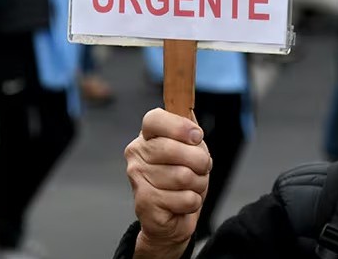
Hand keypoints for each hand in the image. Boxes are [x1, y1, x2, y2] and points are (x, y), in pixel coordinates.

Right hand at [126, 109, 211, 258]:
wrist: (172, 218)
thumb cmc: (182, 179)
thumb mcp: (191, 150)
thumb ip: (190, 133)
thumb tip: (192, 121)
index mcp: (147, 136)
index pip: (154, 119)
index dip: (179, 127)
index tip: (197, 136)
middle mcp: (136, 155)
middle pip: (173, 149)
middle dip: (199, 161)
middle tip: (200, 169)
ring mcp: (137, 179)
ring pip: (183, 176)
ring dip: (198, 184)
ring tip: (190, 187)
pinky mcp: (144, 203)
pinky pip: (185, 198)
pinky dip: (193, 202)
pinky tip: (182, 203)